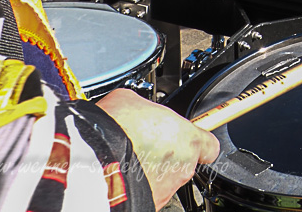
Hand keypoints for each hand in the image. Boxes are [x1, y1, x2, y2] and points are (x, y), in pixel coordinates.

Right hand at [97, 89, 219, 209]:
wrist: (91, 163)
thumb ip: (146, 107)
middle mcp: (181, 169)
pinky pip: (146, 192)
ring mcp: (164, 191)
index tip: (187, 136)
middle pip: (183, 162)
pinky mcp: (146, 205)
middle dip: (165, 153)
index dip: (197, 140)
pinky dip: (135, 185)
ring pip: (163, 179)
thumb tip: (137, 108)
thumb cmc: (115, 130)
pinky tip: (119, 173)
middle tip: (144, 143)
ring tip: (127, 158)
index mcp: (188, 140)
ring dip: (150, 170)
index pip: (210, 146)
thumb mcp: (131, 100)